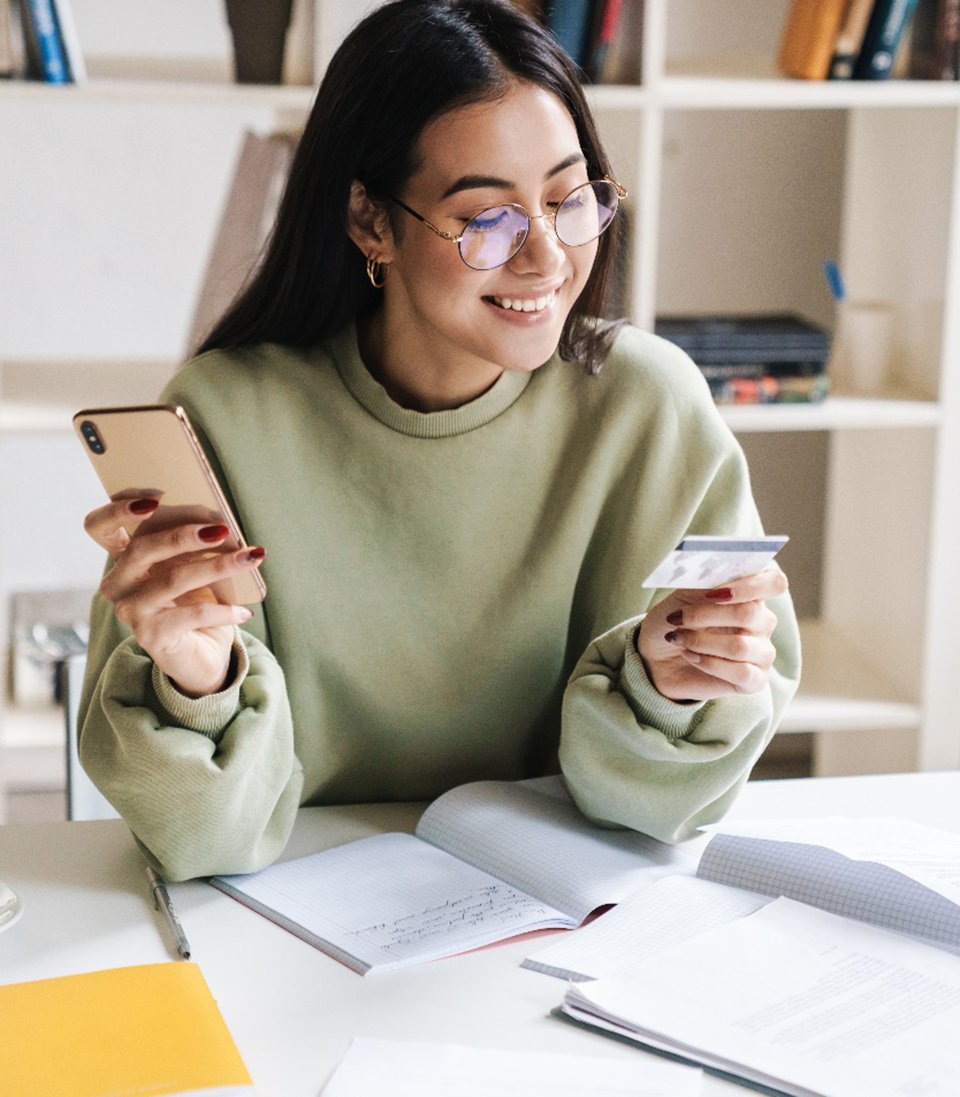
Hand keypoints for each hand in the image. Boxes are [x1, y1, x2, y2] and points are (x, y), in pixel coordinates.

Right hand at [84, 497, 264, 697]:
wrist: (203, 656)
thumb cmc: (197, 602)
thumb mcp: (193, 566)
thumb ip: (194, 542)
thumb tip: (221, 522)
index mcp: (124, 559)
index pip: (99, 526)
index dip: (119, 508)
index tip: (157, 496)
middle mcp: (118, 583)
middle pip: (142, 547)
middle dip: (185, 533)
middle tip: (223, 528)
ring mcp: (130, 611)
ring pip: (173, 578)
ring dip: (218, 565)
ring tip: (251, 558)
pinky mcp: (150, 636)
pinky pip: (192, 615)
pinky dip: (223, 610)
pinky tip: (244, 612)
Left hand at [637, 567, 787, 701]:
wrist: (656, 658)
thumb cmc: (674, 621)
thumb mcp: (682, 596)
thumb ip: (704, 583)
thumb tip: (720, 571)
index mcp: (751, 594)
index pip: (774, 582)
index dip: (750, 585)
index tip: (716, 593)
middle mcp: (763, 622)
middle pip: (750, 613)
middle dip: (706, 615)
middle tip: (677, 618)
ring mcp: (762, 652)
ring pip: (740, 646)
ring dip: (700, 642)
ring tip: (678, 639)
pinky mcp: (755, 681)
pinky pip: (741, 673)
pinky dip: (708, 663)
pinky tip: (691, 657)